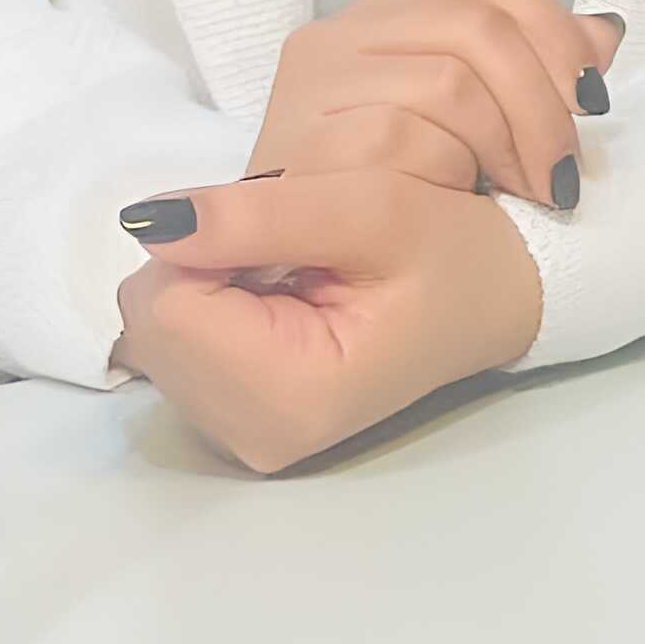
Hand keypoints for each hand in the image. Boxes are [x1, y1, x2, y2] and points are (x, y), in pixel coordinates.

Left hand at [111, 166, 544, 473]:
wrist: (495, 301)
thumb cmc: (451, 254)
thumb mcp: (371, 208)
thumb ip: (256, 213)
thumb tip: (150, 219)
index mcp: (286, 398)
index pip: (166, 304)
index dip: (206, 241)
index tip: (278, 224)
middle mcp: (249, 435)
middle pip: (149, 319)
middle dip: (201, 261)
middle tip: (290, 249)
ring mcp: (239, 432)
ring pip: (155, 324)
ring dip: (205, 277)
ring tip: (291, 270)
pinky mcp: (235, 414)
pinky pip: (175, 337)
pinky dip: (212, 299)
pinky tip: (278, 294)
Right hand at [247, 0, 623, 208]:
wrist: (302, 302)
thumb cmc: (398, 214)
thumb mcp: (475, 131)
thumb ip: (531, 73)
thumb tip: (604, 31)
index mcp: (383, 17)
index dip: (555, 33)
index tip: (592, 102)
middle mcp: (335, 35)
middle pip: (478, 27)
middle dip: (542, 107)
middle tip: (562, 176)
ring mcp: (308, 87)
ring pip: (448, 82)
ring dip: (505, 148)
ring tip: (521, 196)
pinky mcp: (292, 143)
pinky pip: (397, 137)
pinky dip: (449, 173)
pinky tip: (464, 204)